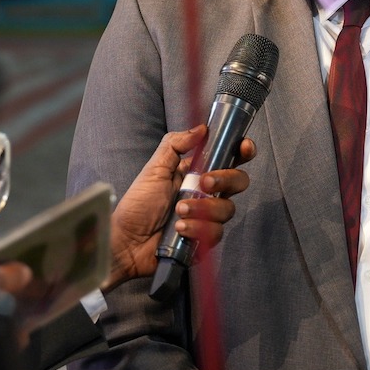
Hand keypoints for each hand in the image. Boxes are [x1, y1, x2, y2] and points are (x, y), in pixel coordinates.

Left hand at [104, 125, 254, 290]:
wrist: (125, 241)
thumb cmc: (137, 204)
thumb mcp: (154, 169)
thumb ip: (175, 145)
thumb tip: (201, 128)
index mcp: (197, 172)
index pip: (229, 158)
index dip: (242, 151)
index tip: (244, 147)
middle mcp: (207, 193)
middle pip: (238, 182)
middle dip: (226, 178)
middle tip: (205, 182)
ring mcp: (208, 217)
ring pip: (228, 209)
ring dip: (204, 208)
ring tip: (179, 211)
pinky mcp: (205, 239)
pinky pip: (216, 232)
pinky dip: (198, 229)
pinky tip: (179, 229)